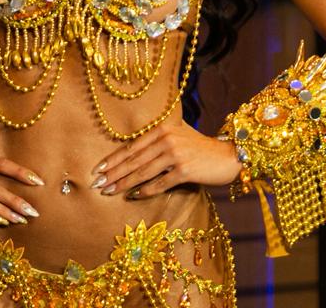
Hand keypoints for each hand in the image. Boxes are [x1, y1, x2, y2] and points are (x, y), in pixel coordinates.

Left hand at [91, 122, 239, 197]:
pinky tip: (133, 196)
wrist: (228, 155)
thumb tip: (135, 148)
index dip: (113, 158)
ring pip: (143, 172)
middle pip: (134, 159)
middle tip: (97, 183)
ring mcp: (175, 154)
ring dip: (124, 183)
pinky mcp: (184, 170)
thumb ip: (159, 138)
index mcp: (162, 129)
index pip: (132, 146)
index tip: (98, 169)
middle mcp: (167, 139)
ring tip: (110, 191)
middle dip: (114, 173)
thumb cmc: (201, 147)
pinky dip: (145, 190)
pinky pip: (159, 183)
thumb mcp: (179, 134)